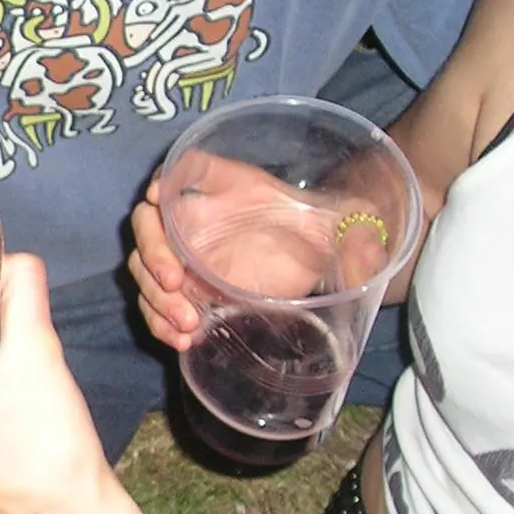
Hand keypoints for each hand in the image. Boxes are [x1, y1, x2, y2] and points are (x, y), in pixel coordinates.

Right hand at [130, 154, 392, 350]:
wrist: (317, 263)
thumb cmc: (324, 232)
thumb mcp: (345, 223)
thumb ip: (356, 227)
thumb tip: (368, 243)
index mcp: (226, 190)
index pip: (182, 174)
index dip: (163, 182)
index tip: (158, 196)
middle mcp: (196, 221)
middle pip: (148, 228)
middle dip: (154, 256)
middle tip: (175, 283)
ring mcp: (186, 260)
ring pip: (145, 274)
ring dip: (155, 300)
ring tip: (187, 324)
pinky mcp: (188, 296)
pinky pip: (156, 308)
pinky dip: (159, 323)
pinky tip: (182, 339)